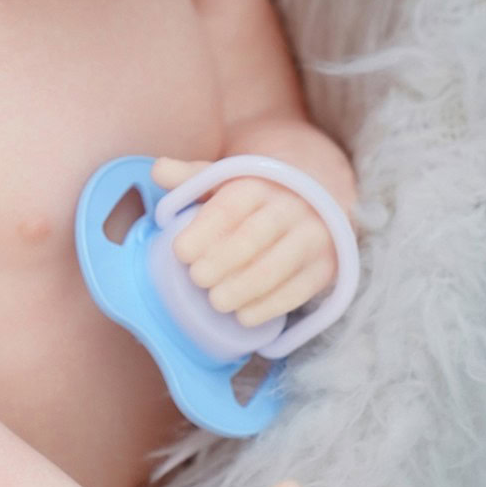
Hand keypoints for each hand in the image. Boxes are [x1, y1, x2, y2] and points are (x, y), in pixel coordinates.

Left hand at [150, 157, 336, 327]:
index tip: (180, 252)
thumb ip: (192, 177)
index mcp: (259, 183)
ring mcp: (312, 237)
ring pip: (277, 267)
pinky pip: (299, 290)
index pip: (230, 206)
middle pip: (253, 237)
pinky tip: (245, 316)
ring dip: (243, 289)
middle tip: (197, 279)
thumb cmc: (256, 194)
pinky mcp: (326, 266)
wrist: (318, 198)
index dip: (203, 231)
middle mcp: (290, 207)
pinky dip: (270, 306)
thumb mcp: (226, 179)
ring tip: (217, 302)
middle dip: (221, 262)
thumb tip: (159, 170)